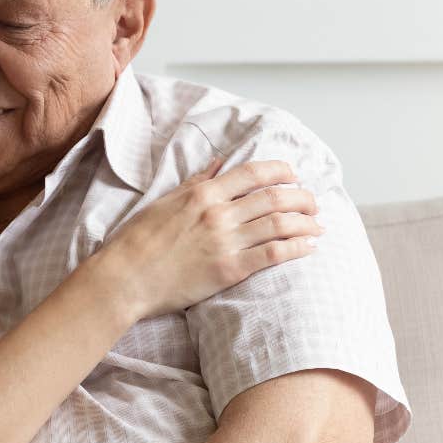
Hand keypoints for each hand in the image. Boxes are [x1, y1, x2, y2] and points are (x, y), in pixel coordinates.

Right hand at [91, 159, 321, 320]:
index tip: (293, 174)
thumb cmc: (137, 241)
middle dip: (301, 196)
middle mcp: (218, 213)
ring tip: (318, 224)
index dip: (280, 171)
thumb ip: (195, 183)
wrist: (124, 278)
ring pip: (280, 223)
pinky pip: (273, 254)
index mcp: (202, 194)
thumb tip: (217, 164)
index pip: (253, 173)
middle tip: (312, 201)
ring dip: (306, 222)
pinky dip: (296, 247)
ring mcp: (225, 242)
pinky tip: (309, 246)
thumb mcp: (164, 202)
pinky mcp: (229, 269)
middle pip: (274, 197)